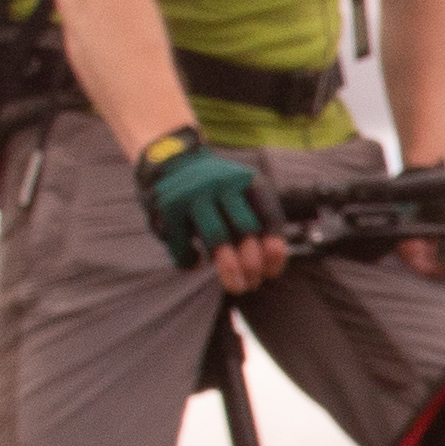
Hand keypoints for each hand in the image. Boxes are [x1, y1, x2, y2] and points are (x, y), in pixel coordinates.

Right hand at [134, 131, 281, 274]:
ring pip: (217, 237)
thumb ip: (255, 223)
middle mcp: (223, 183)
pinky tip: (195, 263)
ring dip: (229, 269)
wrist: (171, 158)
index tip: (271, 273)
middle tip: (252, 285)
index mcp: (247, 180)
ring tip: (236, 287)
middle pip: (245, 229)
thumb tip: (271, 265)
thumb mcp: (240, 195)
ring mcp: (195, 192)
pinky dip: (189, 259)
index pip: (269, 217)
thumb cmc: (215, 190)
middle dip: (252, 263)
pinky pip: (183, 242)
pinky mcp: (170, 204)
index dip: (274, 250)